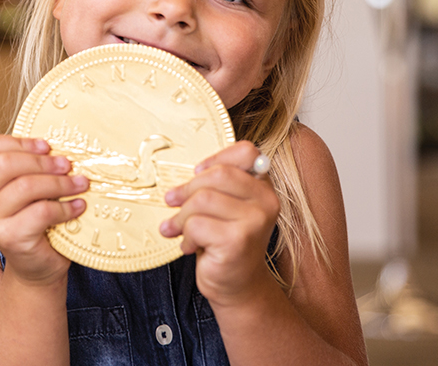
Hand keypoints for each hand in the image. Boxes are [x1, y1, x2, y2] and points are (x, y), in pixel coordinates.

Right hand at [0, 135, 88, 284]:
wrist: (37, 266)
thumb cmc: (36, 223)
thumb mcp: (31, 191)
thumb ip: (34, 169)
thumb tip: (62, 147)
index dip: (22, 142)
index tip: (48, 147)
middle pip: (5, 163)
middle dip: (41, 161)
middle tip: (68, 165)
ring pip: (24, 186)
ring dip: (59, 183)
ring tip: (80, 184)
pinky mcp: (8, 237)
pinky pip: (40, 211)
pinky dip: (64, 207)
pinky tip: (77, 207)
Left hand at [159, 141, 279, 306]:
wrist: (238, 286)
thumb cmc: (226, 242)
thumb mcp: (225, 207)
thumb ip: (216, 185)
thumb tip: (187, 171)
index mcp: (264, 187)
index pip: (246, 152)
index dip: (216, 158)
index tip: (196, 173)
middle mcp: (266, 201)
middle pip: (217, 175)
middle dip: (187, 190)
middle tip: (172, 201)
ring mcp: (255, 221)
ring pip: (202, 200)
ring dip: (181, 217)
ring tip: (177, 229)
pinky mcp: (237, 241)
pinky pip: (196, 225)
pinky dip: (185, 236)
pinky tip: (190, 246)